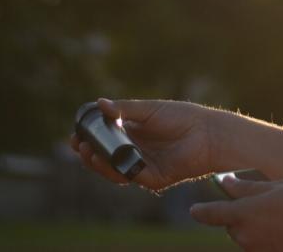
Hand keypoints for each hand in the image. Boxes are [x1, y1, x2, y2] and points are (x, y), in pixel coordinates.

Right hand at [70, 97, 212, 191]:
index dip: (90, 138)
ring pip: (113, 170)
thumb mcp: (149, 109)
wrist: (206, 132)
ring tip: (86, 150)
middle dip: (89, 152)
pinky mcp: (152, 179)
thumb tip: (99, 103)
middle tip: (77, 144)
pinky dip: (114, 170)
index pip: (106, 140)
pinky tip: (103, 159)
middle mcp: (137, 152)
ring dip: (97, 162)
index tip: (76, 133)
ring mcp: (143, 167)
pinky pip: (129, 177)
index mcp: (135, 134)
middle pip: (106, 157)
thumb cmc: (182, 117)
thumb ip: (125, 109)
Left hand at [190, 175, 282, 250]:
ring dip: (256, 226)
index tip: (194, 209)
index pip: (210, 213)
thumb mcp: (278, 187)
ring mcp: (257, 250)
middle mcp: (245, 236)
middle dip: (241, 214)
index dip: (201, 210)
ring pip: (247, 235)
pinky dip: (269, 237)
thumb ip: (248, 186)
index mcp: (243, 213)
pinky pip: (261, 245)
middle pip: (232, 224)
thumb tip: (225, 182)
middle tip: (264, 202)